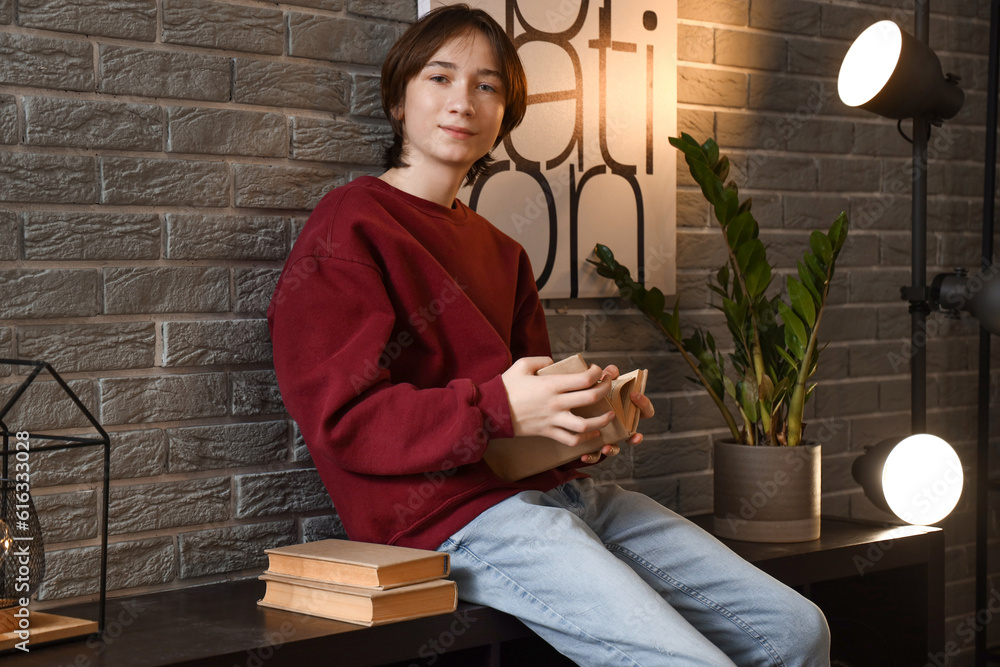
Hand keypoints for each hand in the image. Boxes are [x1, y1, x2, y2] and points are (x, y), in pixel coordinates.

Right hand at [501, 356, 615, 446]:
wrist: (491, 411)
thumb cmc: (505, 387)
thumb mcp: (522, 365)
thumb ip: (541, 361)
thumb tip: (555, 364)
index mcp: (551, 384)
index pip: (584, 379)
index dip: (597, 373)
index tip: (599, 370)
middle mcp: (555, 402)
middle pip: (591, 397)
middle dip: (606, 390)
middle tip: (608, 385)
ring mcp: (553, 419)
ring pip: (585, 424)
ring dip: (602, 420)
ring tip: (610, 415)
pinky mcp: (548, 432)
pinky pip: (571, 439)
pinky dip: (585, 439)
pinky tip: (593, 434)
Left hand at [578, 368, 655, 463]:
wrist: (571, 404)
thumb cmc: (591, 392)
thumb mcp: (598, 381)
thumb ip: (606, 375)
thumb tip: (610, 371)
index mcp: (626, 410)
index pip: (645, 410)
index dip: (644, 403)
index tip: (635, 395)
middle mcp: (621, 426)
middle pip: (634, 435)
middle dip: (635, 437)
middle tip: (634, 436)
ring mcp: (609, 437)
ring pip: (615, 448)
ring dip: (613, 449)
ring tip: (606, 448)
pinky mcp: (594, 445)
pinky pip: (596, 455)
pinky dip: (591, 457)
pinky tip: (584, 455)